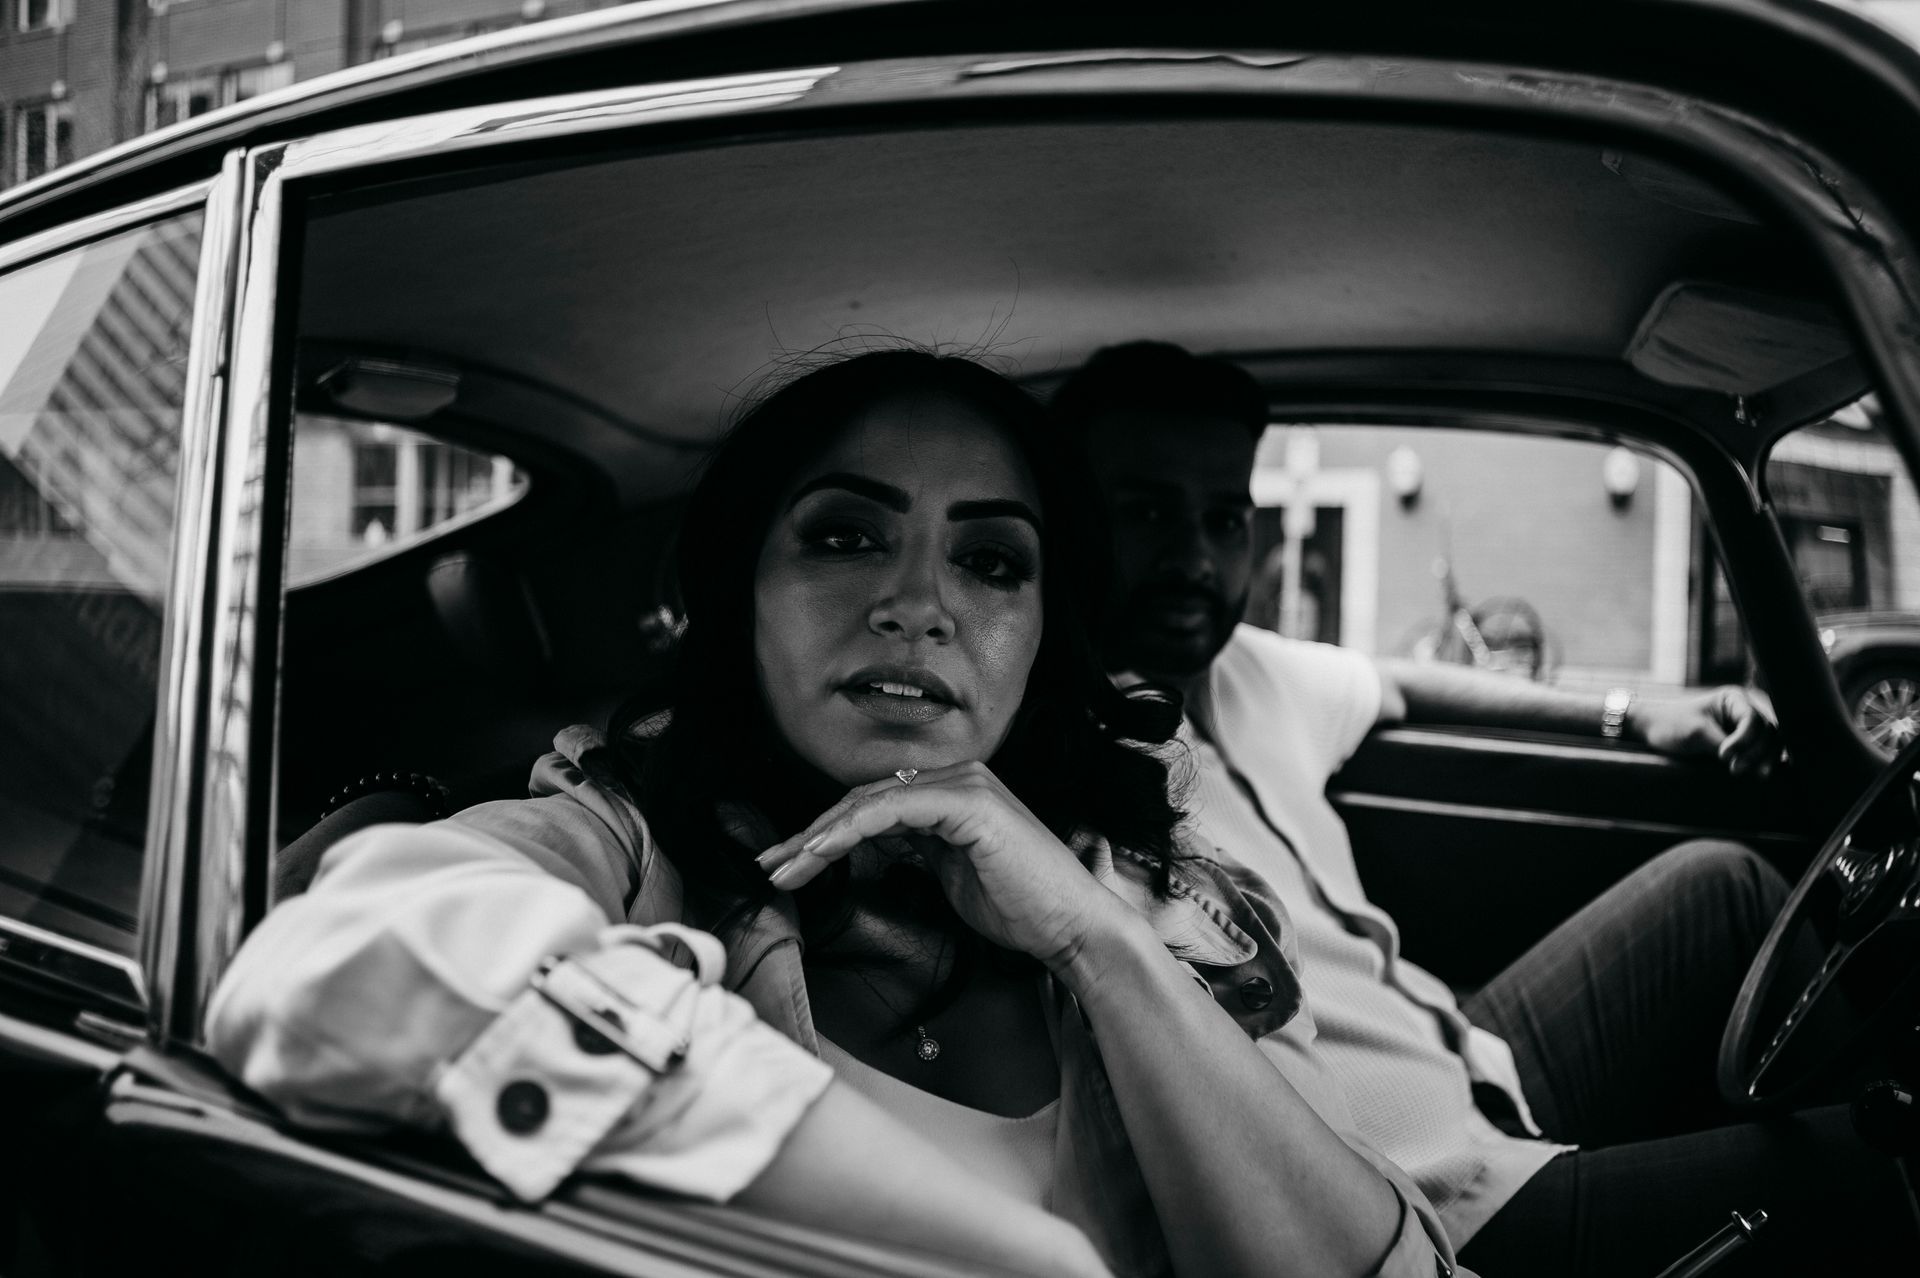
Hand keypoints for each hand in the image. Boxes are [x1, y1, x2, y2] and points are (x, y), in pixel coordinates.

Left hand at [754, 761, 1137, 972]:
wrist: (1071, 926)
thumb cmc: (1019, 908)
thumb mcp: (950, 875)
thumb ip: (914, 852)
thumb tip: (869, 850)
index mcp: (953, 791)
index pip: (873, 805)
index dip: (825, 833)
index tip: (787, 863)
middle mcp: (957, 777)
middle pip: (863, 799)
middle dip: (810, 834)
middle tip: (771, 865)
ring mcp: (964, 785)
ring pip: (870, 802)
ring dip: (819, 836)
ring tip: (785, 867)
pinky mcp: (968, 803)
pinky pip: (893, 809)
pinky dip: (851, 830)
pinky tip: (821, 852)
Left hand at [1632, 685, 1779, 776]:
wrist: (1653, 731)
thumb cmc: (1672, 725)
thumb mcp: (1696, 733)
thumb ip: (1722, 745)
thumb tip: (1750, 764)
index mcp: (1734, 699)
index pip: (1752, 720)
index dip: (1744, 740)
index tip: (1723, 755)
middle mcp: (1744, 712)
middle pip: (1768, 732)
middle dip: (1758, 752)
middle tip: (1737, 771)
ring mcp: (1746, 729)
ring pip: (1771, 743)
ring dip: (1765, 759)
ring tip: (1756, 777)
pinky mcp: (1744, 745)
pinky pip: (1763, 753)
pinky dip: (1764, 762)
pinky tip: (1762, 774)